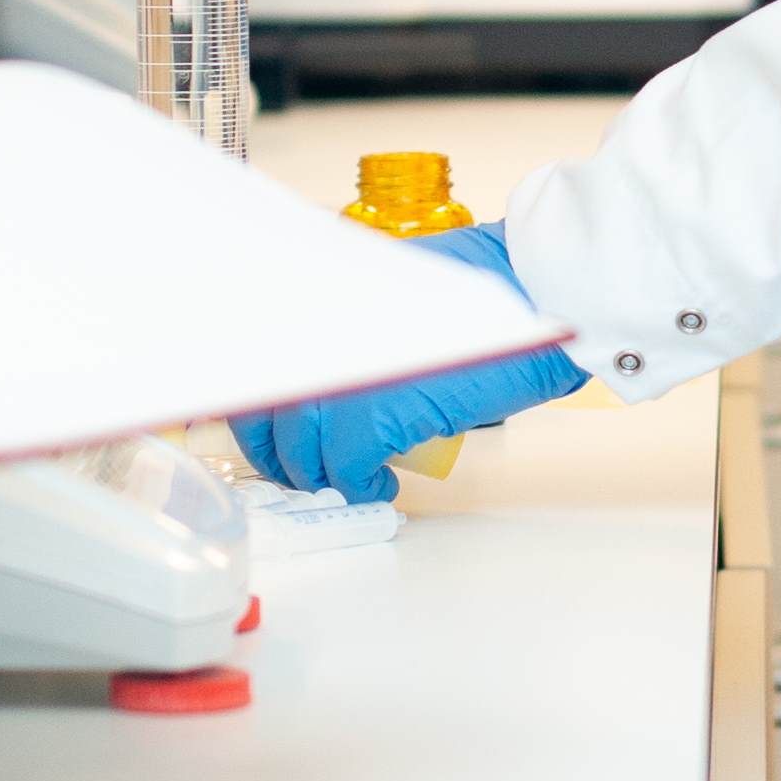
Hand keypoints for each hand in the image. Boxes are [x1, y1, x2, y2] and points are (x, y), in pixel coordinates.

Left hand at [231, 223, 585, 504]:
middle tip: (302, 468)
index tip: (257, 431)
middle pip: (261, 410)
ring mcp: (338, 370)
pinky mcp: (373, 411)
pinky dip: (358, 485)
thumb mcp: (393, 295)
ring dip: (316, 473)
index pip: (249, 361)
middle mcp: (315, 330)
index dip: (246, 407)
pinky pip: (344, 467)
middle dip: (276, 452)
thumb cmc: (478, 296)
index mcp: (316, 297)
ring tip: (345, 478)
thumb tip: (319, 375)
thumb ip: (347, 325)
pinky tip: (379, 484)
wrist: (535, 295)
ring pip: (298, 446)